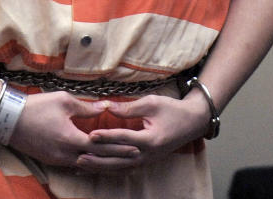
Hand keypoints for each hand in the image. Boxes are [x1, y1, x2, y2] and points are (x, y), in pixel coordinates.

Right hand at [7, 92, 137, 167]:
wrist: (9, 117)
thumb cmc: (36, 105)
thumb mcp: (63, 100)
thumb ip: (87, 107)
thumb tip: (107, 106)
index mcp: (71, 138)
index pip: (102, 146)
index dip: (120, 147)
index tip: (137, 148)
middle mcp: (66, 154)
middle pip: (98, 162)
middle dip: (118, 161)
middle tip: (136, 161)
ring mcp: (58, 160)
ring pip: (87, 167)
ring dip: (105, 166)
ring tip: (122, 165)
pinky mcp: (51, 161)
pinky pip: (75, 167)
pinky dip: (89, 166)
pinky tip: (98, 165)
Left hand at [77, 93, 208, 170]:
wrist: (193, 122)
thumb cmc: (172, 109)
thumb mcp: (151, 103)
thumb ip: (128, 107)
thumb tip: (106, 106)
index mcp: (151, 139)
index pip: (124, 138)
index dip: (107, 136)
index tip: (90, 135)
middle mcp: (149, 154)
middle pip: (120, 159)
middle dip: (99, 158)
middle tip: (79, 156)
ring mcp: (148, 160)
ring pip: (121, 167)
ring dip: (101, 167)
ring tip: (82, 165)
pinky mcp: (147, 161)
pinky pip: (126, 168)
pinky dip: (110, 169)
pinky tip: (96, 169)